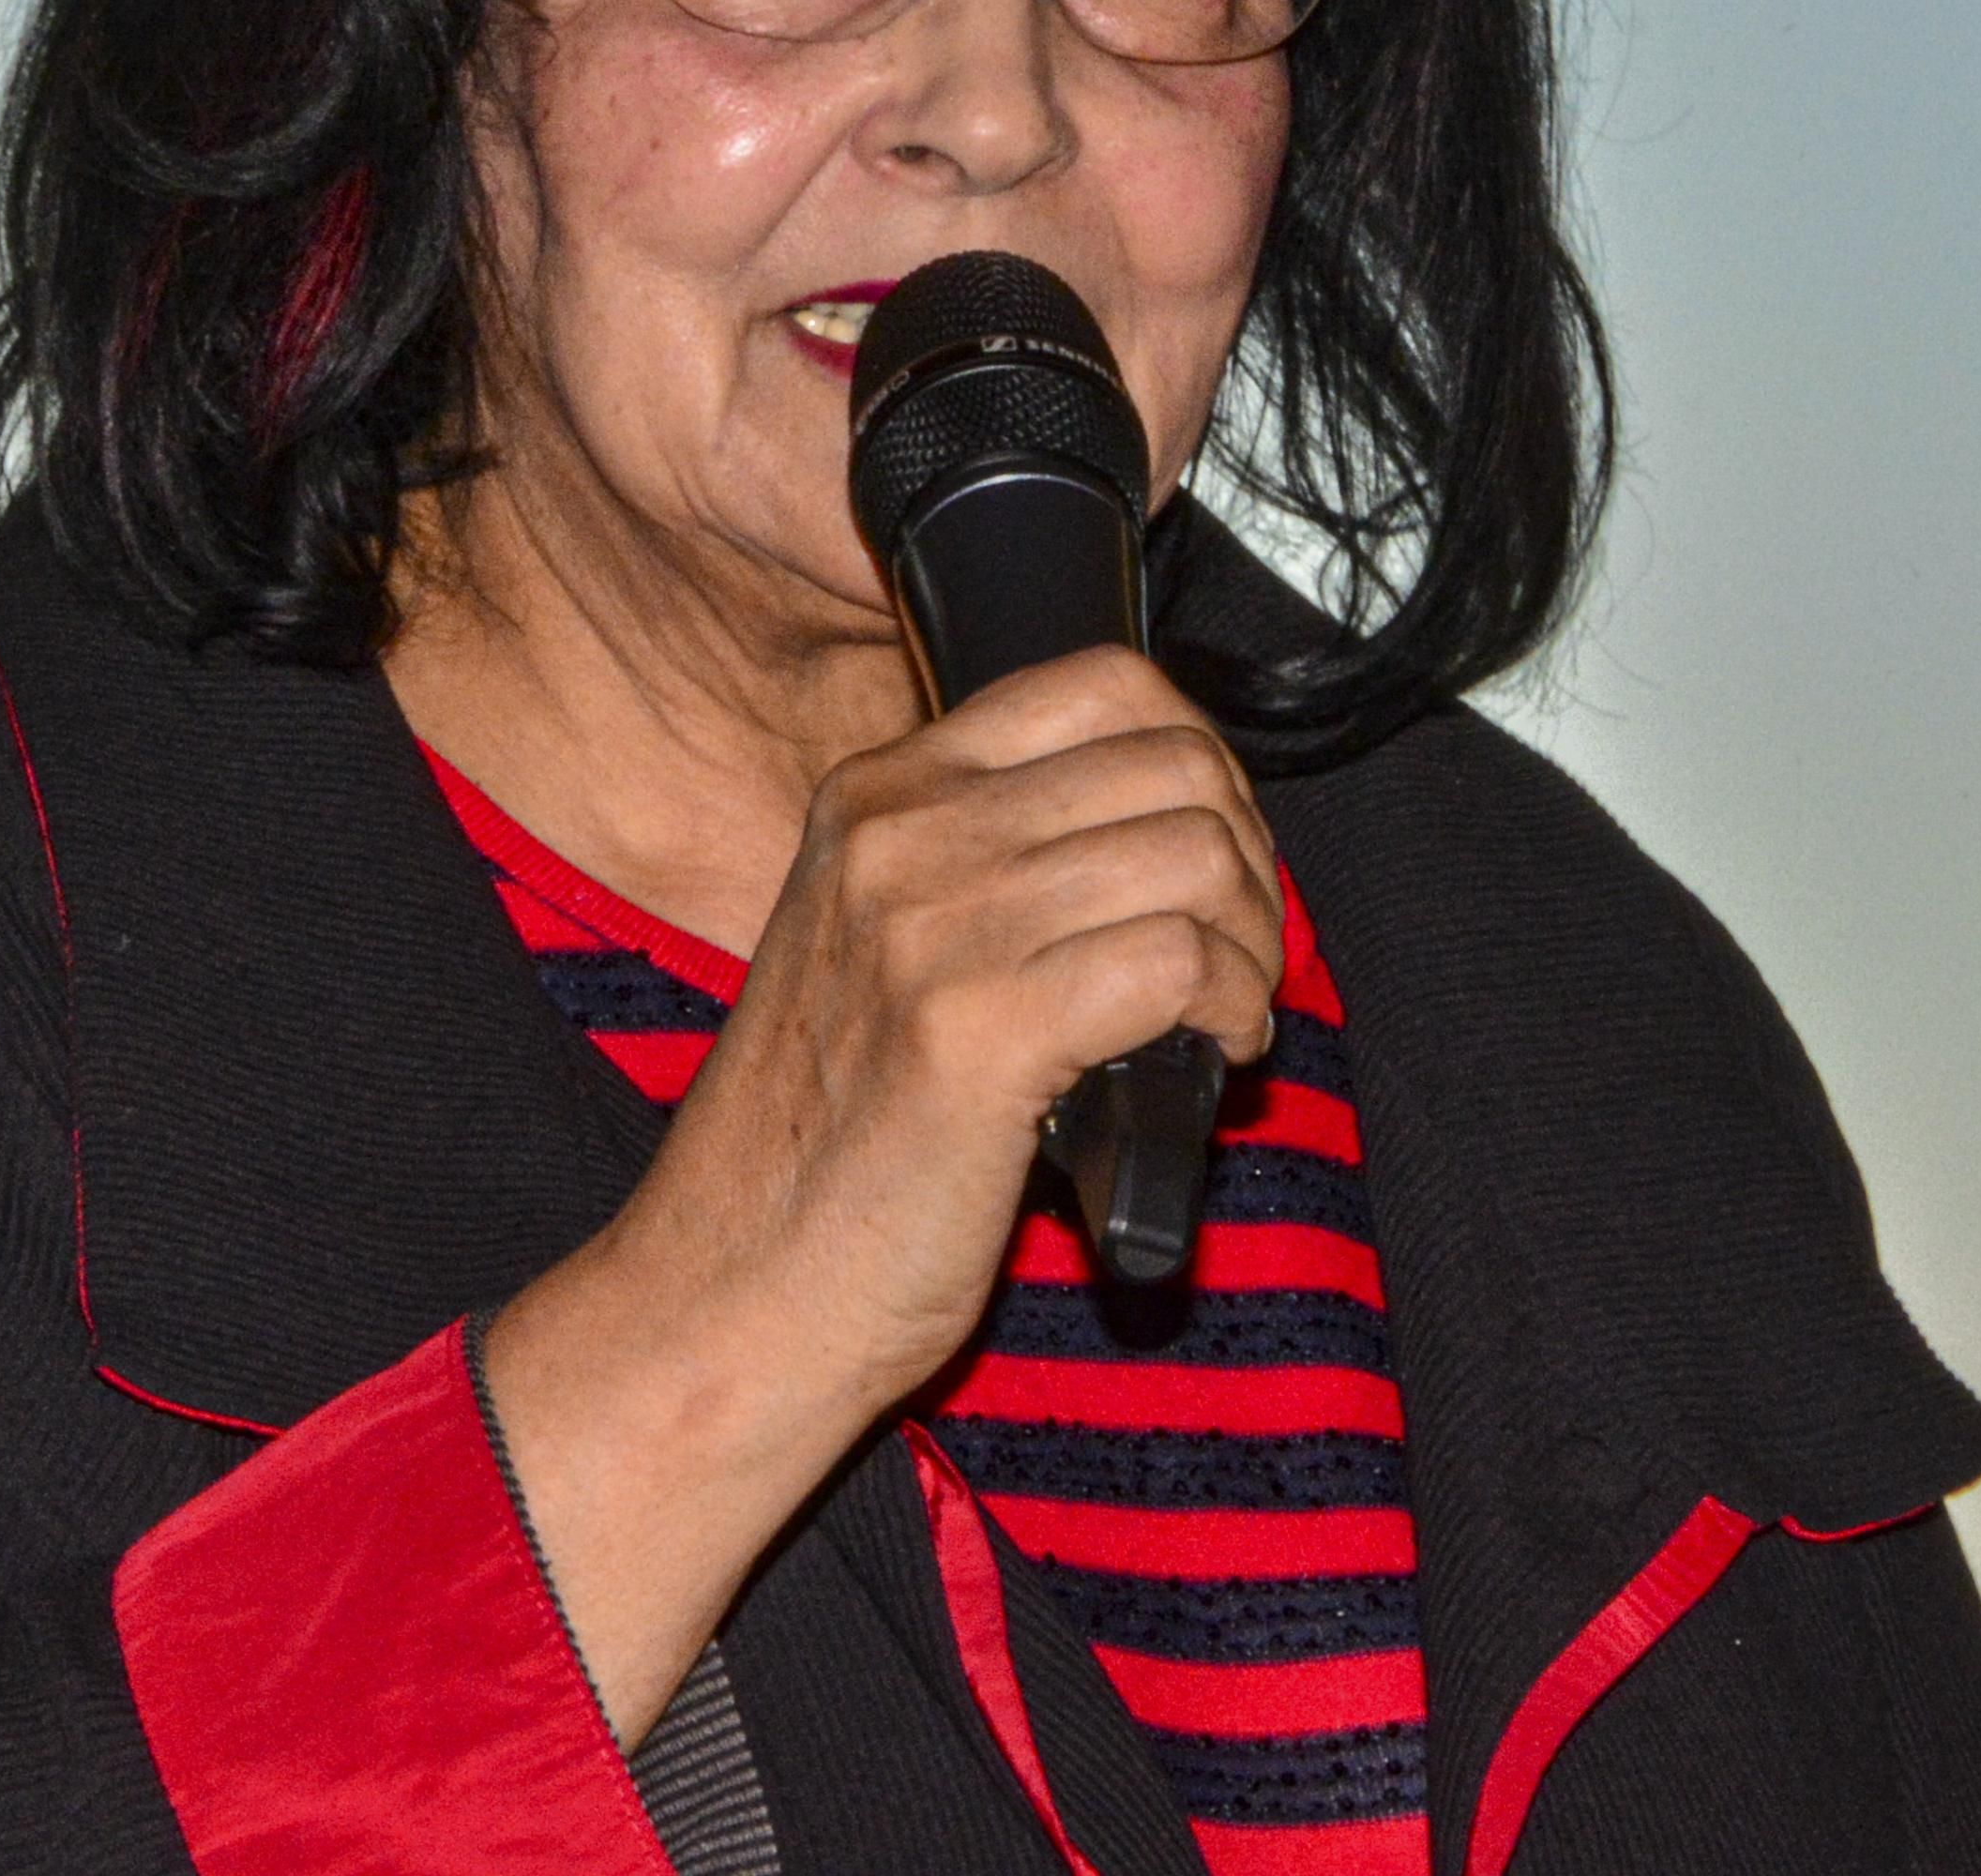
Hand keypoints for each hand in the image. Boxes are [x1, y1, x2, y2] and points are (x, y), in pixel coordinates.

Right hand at [478, 647, 1284, 1735]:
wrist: (729, 1296)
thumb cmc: (822, 1153)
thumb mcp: (875, 952)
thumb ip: (990, 871)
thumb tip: (1169, 833)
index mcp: (876, 798)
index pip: (1103, 684)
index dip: (1201, 765)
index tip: (1211, 858)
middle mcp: (900, 837)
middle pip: (1172, 763)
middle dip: (1247, 858)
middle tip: (1238, 953)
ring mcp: (933, 927)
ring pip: (1193, 856)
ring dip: (1251, 943)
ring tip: (1225, 1015)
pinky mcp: (978, 1032)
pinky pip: (1178, 960)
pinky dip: (1231, 1009)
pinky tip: (1212, 1058)